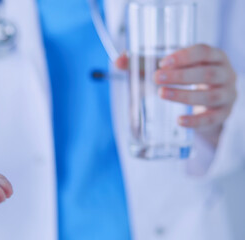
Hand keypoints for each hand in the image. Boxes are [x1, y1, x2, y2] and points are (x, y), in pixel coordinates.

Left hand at [116, 44, 236, 145]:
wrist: (210, 100)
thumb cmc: (187, 76)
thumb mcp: (170, 67)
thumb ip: (143, 63)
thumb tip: (118, 61)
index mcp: (213, 56)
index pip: (203, 51)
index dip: (184, 56)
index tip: (162, 62)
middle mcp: (225, 74)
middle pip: (206, 73)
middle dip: (180, 76)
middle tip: (156, 78)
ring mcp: (227, 95)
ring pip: (209, 96)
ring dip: (184, 95)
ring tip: (162, 94)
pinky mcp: (222, 114)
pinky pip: (211, 119)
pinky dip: (195, 121)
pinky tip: (179, 121)